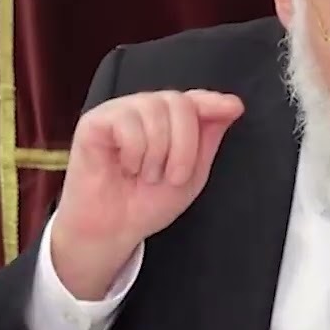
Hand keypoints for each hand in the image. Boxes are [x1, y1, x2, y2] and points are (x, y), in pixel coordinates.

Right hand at [49, 90, 243, 298]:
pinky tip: (126, 167)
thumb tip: (232, 104)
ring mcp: (119, 112)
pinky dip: (134, 153)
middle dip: (184, 145)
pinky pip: (127, 123)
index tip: (234, 108)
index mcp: (169, 120)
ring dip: (157, 154)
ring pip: (154, 111)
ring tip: (146, 175)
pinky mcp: (95, 122)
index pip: (194, 99)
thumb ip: (208, 138)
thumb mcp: (191, 174)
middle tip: (173, 177)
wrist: (114, 230)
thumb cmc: (147, 202)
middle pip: (179, 103)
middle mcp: (146, 109)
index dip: (213, 101)